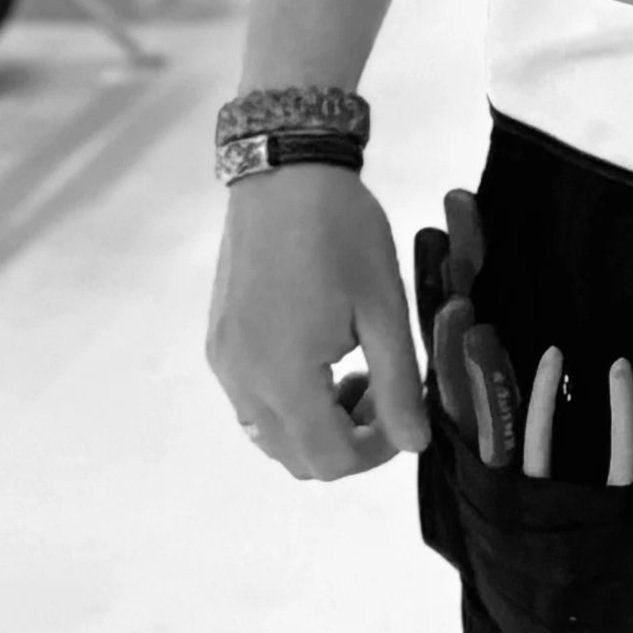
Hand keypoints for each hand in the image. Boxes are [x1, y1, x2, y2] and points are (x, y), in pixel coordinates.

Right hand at [206, 164, 429, 480]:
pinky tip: (319, 353)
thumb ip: (398, 384)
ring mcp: (223, 363)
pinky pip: (251, 402)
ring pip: (270, 435)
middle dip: (347, 441)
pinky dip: (289, 401)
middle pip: (296, 457)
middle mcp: (242, 382)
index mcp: (284, 378)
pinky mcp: (218, 342)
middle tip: (382, 389)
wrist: (284, 171)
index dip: (375, 454)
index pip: (329, 461)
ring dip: (317, 423)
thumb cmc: (343, 232)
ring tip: (354, 369)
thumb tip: (414, 443)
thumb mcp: (384, 307)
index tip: (403, 415)